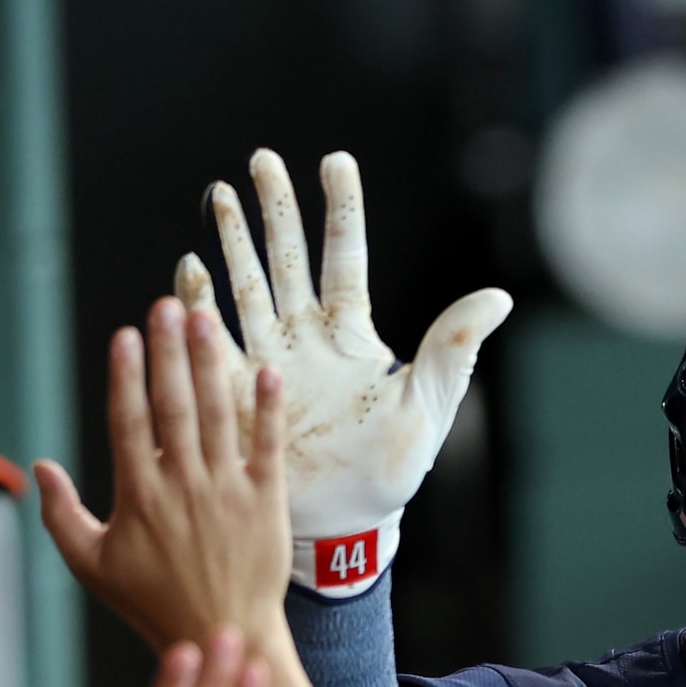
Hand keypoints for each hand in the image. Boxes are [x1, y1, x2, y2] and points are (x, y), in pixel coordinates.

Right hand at [40, 296, 294, 652]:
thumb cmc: (152, 602)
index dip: (127, 376)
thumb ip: (62, 516)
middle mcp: (183, 486)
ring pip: (217, 416)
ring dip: (210, 365)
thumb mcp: (92, 566)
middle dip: (169, 352)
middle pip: (174, 406)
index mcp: (140, 496)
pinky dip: (267, 411)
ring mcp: (227, 492)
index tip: (125, 335)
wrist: (222, 633)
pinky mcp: (266, 503)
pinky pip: (267, 448)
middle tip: (167, 306)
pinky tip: (265, 372)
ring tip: (204, 321)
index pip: (130, 422)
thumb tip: (40, 467)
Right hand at [178, 149, 512, 595]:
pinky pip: (212, 339)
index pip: (344, 257)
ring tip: (219, 193)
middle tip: (260, 161)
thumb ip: (453, 348)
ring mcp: (268, 359)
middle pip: (287, 258)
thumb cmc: (391, 471)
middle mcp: (306, 337)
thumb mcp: (428, 406)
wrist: (344, 526)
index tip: (334, 162)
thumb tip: (498, 298)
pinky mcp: (237, 390)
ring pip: (247, 285)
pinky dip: (198, 304)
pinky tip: (187, 269)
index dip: (339, 210)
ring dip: (232, 242)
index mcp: (351, 335)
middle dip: (274, 209)